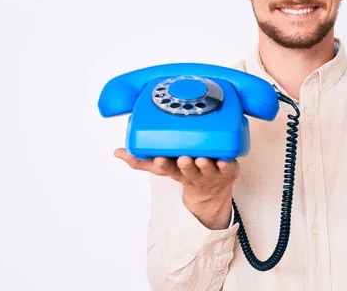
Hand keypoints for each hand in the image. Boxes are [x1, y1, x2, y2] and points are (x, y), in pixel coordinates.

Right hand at [114, 148, 238, 228]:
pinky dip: (226, 164)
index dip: (163, 165)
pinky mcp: (228, 170)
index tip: (160, 159)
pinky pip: (228, 167)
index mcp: (177, 171)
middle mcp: (193, 173)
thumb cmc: (186, 173)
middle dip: (185, 165)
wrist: (211, 194)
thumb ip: (142, 160)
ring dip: (204, 164)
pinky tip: (224, 159)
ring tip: (201, 158)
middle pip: (188, 170)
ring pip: (207, 169)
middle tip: (182, 158)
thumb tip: (118, 152)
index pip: (167, 169)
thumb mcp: (164, 169)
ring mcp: (211, 172)